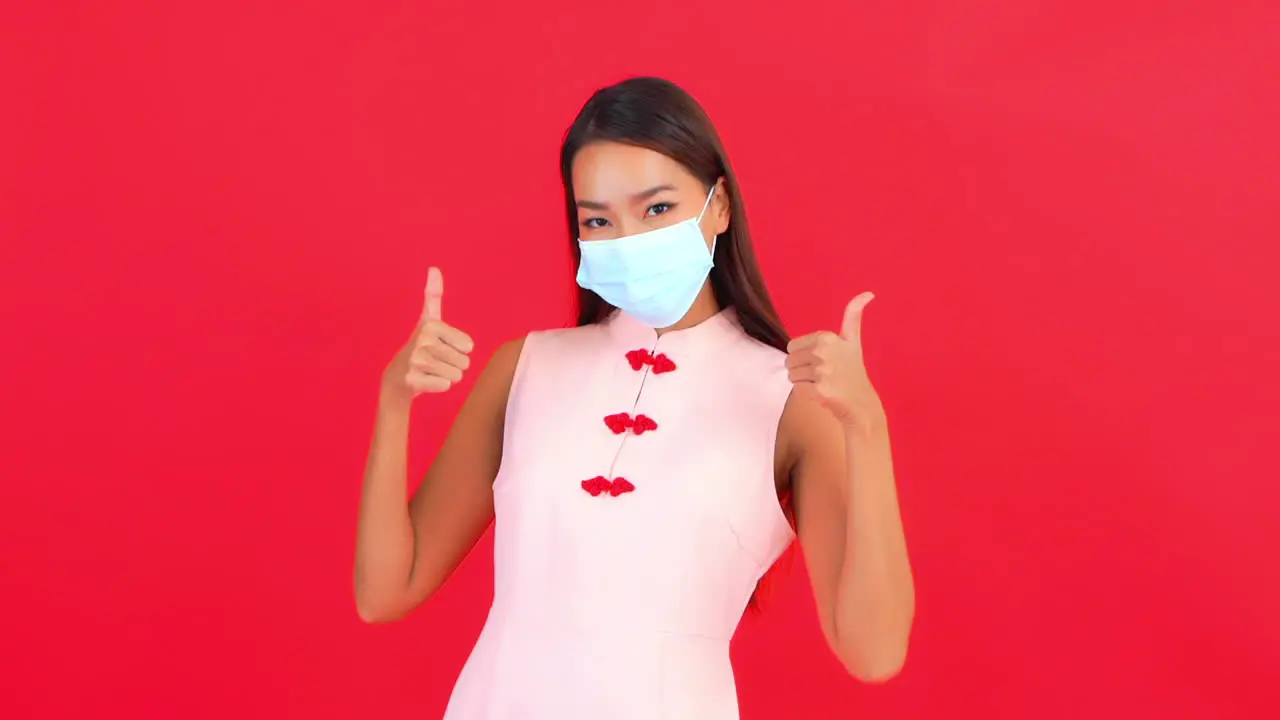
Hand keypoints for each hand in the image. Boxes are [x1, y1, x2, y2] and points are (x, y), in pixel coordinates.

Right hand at [381, 267, 474, 401]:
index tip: (440, 346)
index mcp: (431, 325)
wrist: (397, 376)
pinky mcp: (412, 380)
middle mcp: (422, 340)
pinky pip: (445, 386)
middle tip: (435, 362)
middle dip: (453, 365)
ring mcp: (416, 361)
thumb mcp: (428, 320)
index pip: (469, 346)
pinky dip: (438, 386)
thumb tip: (433, 268)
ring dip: (447, 376)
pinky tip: (424, 380)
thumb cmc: (420, 346)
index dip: (458, 350)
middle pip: (464, 362)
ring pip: (456, 375)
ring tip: (430, 371)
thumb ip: (434, 295)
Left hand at [786, 292, 884, 429]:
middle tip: (822, 375)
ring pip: (791, 375)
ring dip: (803, 382)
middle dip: (802, 370)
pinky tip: (823, 394)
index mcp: (826, 337)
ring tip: (823, 384)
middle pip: (789, 361)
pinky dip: (806, 394)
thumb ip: (854, 315)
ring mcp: (822, 371)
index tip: (823, 361)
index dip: (804, 356)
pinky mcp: (819, 389)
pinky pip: (797, 390)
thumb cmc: (853, 370)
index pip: (791, 346)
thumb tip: (868, 293)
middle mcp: (823, 351)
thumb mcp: (852, 340)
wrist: (861, 403)